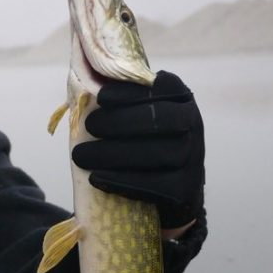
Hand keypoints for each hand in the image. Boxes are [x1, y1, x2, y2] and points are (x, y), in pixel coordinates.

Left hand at [71, 70, 204, 228]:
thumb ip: (121, 98)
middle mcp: (193, 124)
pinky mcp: (185, 189)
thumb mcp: (140, 114)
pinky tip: (97, 177)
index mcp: (180, 99)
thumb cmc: (146, 142)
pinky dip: (121, 181)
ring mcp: (193, 158)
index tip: (101, 97)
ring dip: (112, 154)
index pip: (161, 87)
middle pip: (159, 119)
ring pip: (153, 153)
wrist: (172, 190)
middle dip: (119, 122)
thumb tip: (85, 82)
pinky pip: (152, 185)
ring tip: (80, 156)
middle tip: (88, 126)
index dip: (130, 91)